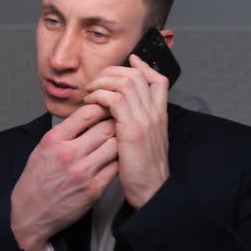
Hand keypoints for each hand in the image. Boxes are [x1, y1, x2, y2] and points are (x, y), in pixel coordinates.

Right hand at [11, 104, 118, 250]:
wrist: (31, 213)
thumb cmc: (36, 180)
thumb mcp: (42, 148)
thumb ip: (64, 132)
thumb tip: (87, 116)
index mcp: (54, 140)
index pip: (86, 113)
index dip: (101, 107)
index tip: (106, 107)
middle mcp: (69, 154)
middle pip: (105, 128)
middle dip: (115, 122)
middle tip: (119, 122)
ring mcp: (83, 172)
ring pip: (115, 146)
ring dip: (120, 141)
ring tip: (120, 140)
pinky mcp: (94, 189)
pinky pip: (116, 167)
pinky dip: (118, 161)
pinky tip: (116, 159)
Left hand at [84, 54, 169, 208]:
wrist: (150, 190)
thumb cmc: (142, 170)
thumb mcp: (145, 142)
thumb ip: (138, 122)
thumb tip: (121, 109)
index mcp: (159, 115)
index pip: (158, 80)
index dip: (144, 66)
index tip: (131, 60)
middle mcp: (154, 113)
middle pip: (138, 75)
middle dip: (114, 71)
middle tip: (98, 79)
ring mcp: (145, 119)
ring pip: (125, 82)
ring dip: (103, 82)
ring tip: (91, 90)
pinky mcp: (131, 129)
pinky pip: (114, 99)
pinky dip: (99, 95)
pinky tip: (91, 102)